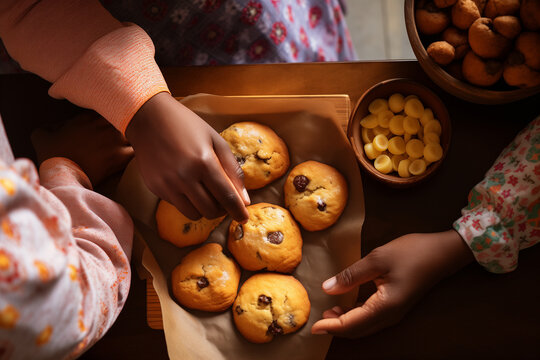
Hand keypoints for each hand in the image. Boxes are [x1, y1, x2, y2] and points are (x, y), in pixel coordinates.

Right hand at [31, 112, 133, 185]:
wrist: (60, 175)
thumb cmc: (51, 155)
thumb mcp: (43, 135)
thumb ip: (53, 125)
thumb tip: (59, 126)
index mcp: (88, 116)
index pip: (111, 105)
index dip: (116, 112)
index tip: (117, 118)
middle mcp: (104, 125)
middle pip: (128, 115)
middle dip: (132, 120)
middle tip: (134, 128)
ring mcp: (113, 140)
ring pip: (136, 132)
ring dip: (137, 136)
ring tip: (138, 141)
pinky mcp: (119, 157)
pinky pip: (137, 150)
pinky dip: (139, 151)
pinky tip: (138, 155)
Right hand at [125, 92, 249, 221]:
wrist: (148, 118)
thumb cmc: (187, 126)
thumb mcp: (216, 140)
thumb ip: (233, 170)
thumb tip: (245, 199)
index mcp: (204, 162)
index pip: (227, 197)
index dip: (238, 211)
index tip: (244, 218)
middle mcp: (184, 177)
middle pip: (211, 211)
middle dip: (222, 210)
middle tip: (223, 200)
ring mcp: (168, 184)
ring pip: (194, 214)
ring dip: (204, 208)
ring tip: (206, 193)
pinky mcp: (155, 188)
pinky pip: (178, 206)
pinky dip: (187, 201)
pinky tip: (187, 185)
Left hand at [311, 230, 473, 337]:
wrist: (443, 253)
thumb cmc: (411, 253)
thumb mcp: (377, 259)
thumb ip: (351, 276)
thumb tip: (327, 289)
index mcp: (385, 306)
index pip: (352, 324)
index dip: (331, 326)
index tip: (313, 327)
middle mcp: (390, 315)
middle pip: (358, 330)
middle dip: (336, 327)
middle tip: (318, 319)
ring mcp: (395, 312)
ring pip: (365, 326)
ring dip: (346, 322)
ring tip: (329, 311)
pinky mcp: (397, 306)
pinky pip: (373, 319)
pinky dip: (356, 317)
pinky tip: (347, 305)